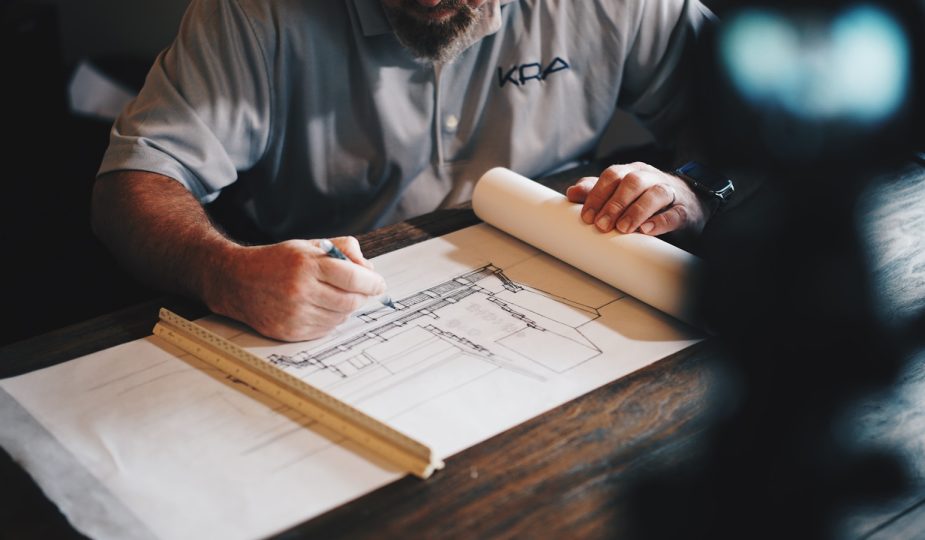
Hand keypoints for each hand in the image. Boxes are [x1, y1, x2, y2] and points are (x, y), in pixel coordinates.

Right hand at [204, 236, 385, 341]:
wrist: (237, 281)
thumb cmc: (277, 261)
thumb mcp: (308, 245)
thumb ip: (343, 249)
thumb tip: (370, 269)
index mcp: (307, 264)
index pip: (354, 278)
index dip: (372, 282)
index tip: (379, 284)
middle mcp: (301, 290)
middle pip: (351, 301)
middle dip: (362, 296)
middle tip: (361, 290)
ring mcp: (295, 314)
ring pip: (340, 317)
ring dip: (345, 308)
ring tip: (334, 296)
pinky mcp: (290, 332)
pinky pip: (325, 330)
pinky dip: (331, 320)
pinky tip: (321, 308)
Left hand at [566, 162, 707, 235]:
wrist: (686, 203)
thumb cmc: (645, 198)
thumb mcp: (620, 193)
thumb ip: (596, 191)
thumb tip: (571, 193)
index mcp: (632, 172)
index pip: (612, 176)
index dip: (597, 195)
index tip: (586, 217)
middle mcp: (650, 177)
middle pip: (632, 182)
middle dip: (614, 204)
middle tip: (601, 225)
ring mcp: (669, 192)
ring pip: (654, 194)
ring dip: (635, 211)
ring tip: (622, 229)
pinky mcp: (684, 210)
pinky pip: (674, 213)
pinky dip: (660, 221)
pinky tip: (646, 230)